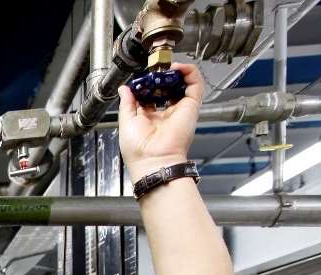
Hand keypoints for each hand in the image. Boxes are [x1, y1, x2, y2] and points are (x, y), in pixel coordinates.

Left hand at [117, 63, 202, 181]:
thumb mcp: (126, 121)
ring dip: (176, 71)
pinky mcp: (191, 107)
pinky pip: (196, 85)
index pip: (153, 94)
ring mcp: (180, 110)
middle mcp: (167, 113)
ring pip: (184, 83)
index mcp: (151, 118)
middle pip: (168, 87)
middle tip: (154, 70)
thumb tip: (124, 89)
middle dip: (162, 76)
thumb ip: (127, 103)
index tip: (142, 77)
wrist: (154, 160)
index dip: (149, 83)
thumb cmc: (139, 151)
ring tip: (166, 67)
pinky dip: (189, 72)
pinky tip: (177, 68)